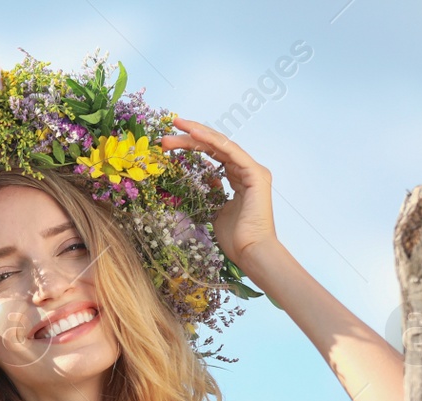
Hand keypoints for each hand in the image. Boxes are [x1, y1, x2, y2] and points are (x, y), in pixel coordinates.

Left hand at [158, 116, 277, 270]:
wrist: (249, 252)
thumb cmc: (234, 238)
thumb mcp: (215, 211)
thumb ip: (211, 193)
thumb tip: (204, 181)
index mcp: (239, 177)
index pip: (213, 155)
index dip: (191, 146)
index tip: (169, 143)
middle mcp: (247, 170)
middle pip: (214, 147)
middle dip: (189, 139)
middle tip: (166, 137)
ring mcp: (252, 170)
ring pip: (221, 144)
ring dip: (197, 135)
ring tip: (176, 126)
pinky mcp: (255, 173)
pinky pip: (230, 151)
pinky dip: (212, 141)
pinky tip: (194, 134)